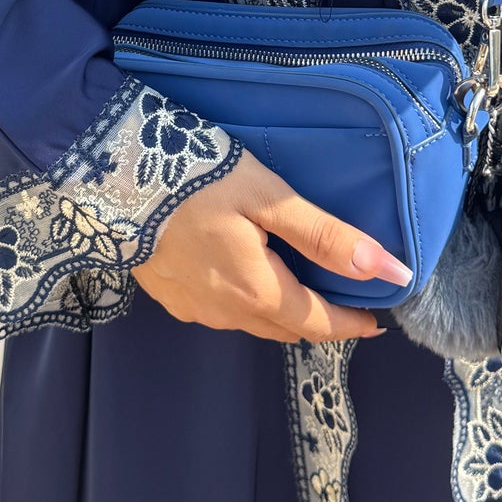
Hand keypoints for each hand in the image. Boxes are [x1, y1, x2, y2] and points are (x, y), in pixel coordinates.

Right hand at [135, 148, 410, 343]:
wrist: (112, 173)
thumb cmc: (197, 178)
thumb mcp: (270, 198)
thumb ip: (327, 237)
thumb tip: (389, 269)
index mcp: (256, 292)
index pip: (318, 323)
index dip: (352, 324)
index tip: (379, 319)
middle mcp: (224, 312)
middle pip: (286, 328)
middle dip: (319, 320)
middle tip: (347, 299)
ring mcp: (192, 307)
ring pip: (253, 321)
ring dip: (283, 311)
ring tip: (303, 284)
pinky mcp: (168, 295)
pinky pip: (221, 310)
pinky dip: (248, 301)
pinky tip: (249, 274)